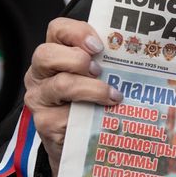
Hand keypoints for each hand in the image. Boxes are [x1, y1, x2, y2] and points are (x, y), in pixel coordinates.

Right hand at [23, 17, 121, 176]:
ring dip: (91, 88)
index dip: (76, 32)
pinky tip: (104, 113)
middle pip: (46, 54)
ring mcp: (39, 98)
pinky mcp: (44, 123)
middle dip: (77, 59)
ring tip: (113, 95)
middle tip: (100, 70)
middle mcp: (39, 73)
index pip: (57, 30)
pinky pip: (64, 114)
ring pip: (60, 84)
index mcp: (54, 54)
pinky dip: (89, 111)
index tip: (98, 45)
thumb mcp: (98, 78)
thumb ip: (105, 63)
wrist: (78, 146)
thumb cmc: (90, 104)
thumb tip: (136, 53)